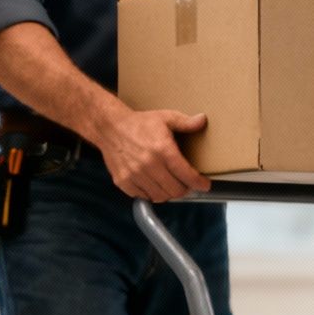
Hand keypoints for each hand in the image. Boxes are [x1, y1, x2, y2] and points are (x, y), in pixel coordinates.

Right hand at [94, 108, 211, 201]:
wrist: (109, 126)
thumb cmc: (139, 123)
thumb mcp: (165, 118)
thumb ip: (186, 122)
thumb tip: (203, 120)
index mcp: (163, 150)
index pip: (187, 176)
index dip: (200, 183)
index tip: (204, 185)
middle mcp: (149, 165)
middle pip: (176, 190)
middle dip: (185, 189)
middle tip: (186, 183)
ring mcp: (135, 175)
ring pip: (161, 196)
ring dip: (168, 193)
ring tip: (170, 184)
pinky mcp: (123, 181)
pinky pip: (143, 197)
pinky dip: (151, 194)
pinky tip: (154, 185)